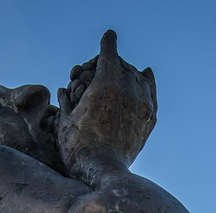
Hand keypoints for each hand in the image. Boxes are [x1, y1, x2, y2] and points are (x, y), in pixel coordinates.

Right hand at [56, 30, 156, 179]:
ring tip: (120, 75)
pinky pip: (151, 94)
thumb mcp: (65, 122)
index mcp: (105, 86)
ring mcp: (141, 107)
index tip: (109, 36)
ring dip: (128, 73)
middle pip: (123, 66)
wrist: (103, 173)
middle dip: (112, 64)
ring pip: (138, 78)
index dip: (108, 43)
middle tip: (101, 70)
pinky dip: (147, 82)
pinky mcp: (149, 121)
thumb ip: (68, 100)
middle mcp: (127, 93)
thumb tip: (65, 89)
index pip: (109, 54)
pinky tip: (145, 75)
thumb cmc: (78, 150)